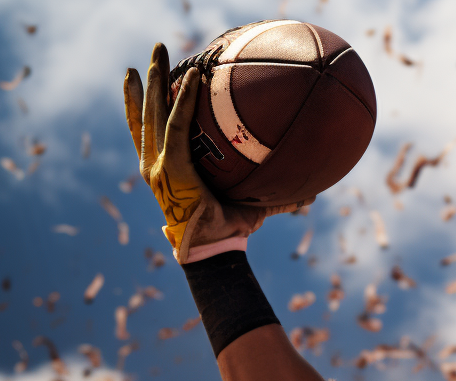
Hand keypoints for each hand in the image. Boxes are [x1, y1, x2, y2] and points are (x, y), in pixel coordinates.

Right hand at [122, 43, 309, 262]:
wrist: (215, 250)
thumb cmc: (230, 231)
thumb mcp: (253, 207)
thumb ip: (277, 196)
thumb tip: (312, 195)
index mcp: (163, 168)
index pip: (148, 130)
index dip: (143, 104)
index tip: (148, 78)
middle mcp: (154, 164)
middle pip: (145, 114)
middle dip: (147, 83)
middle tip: (153, 54)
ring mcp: (159, 166)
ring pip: (155, 113)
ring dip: (158, 81)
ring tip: (160, 54)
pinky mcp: (171, 168)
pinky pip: (178, 126)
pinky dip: (185, 101)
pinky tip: (194, 77)